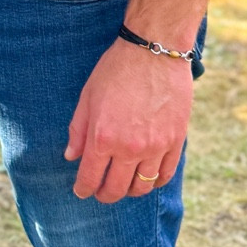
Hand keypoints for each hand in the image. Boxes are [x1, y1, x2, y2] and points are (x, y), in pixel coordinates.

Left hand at [64, 39, 193, 203]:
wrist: (154, 51)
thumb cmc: (116, 70)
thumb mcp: (88, 97)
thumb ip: (78, 130)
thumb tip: (71, 156)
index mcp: (103, 137)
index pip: (90, 178)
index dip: (83, 189)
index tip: (81, 191)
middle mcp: (129, 148)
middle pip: (116, 189)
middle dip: (105, 195)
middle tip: (101, 192)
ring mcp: (155, 146)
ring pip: (142, 186)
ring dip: (130, 191)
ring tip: (124, 185)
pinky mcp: (176, 141)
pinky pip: (165, 174)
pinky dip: (154, 182)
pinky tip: (147, 178)